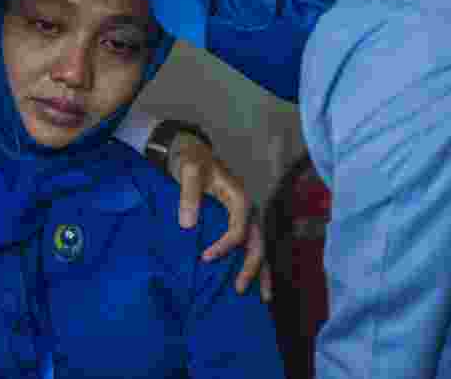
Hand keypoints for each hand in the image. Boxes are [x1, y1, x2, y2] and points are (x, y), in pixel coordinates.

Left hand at [169, 132, 272, 299]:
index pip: (239, 229)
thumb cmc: (192, 161)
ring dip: (262, 271)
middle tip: (239, 289)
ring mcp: (248, 215)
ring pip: (261, 246)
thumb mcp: (189, 170)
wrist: (193, 152)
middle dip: (251, 267)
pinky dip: (256, 263)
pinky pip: (252, 244)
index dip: (225, 246)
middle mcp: (249, 208)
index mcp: (239, 197)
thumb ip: (188, 195)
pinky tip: (255, 281)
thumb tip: (188, 225)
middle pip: (257, 242)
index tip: (204, 258)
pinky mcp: (241, 220)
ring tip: (263, 298)